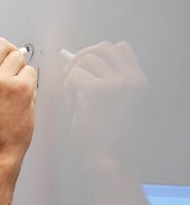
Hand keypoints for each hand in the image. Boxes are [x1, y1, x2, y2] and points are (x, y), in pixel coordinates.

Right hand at [0, 37, 37, 174]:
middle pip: (1, 44)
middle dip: (7, 57)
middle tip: (7, 74)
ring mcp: (1, 80)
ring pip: (18, 57)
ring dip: (19, 71)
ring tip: (12, 92)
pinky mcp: (21, 86)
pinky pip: (31, 72)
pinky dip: (29, 84)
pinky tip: (20, 99)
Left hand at [62, 41, 147, 165]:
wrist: (106, 157)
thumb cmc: (104, 133)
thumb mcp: (112, 101)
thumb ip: (103, 79)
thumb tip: (77, 59)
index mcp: (138, 80)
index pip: (120, 48)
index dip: (98, 53)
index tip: (84, 65)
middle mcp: (131, 79)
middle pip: (101, 48)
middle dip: (81, 58)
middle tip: (69, 74)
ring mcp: (116, 83)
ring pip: (85, 60)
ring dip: (73, 76)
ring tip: (74, 97)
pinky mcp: (97, 90)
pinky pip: (73, 75)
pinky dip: (67, 87)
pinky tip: (73, 104)